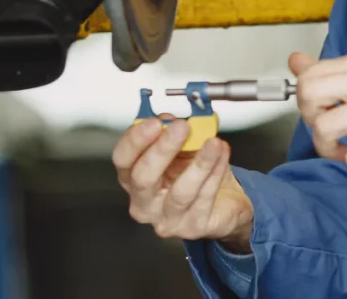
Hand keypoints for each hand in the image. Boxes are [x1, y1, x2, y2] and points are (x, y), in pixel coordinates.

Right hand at [112, 115, 254, 252]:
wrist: (223, 202)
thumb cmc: (195, 174)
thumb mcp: (182, 148)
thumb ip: (173, 134)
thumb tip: (171, 119)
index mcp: (134, 178)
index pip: (123, 159)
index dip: (136, 140)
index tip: (155, 122)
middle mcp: (144, 202)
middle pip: (143, 178)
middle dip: (162, 149)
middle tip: (181, 128)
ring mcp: (167, 218)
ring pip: (180, 192)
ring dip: (199, 163)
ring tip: (212, 143)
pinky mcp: (192, 227)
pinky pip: (205, 197)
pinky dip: (216, 172)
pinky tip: (222, 155)